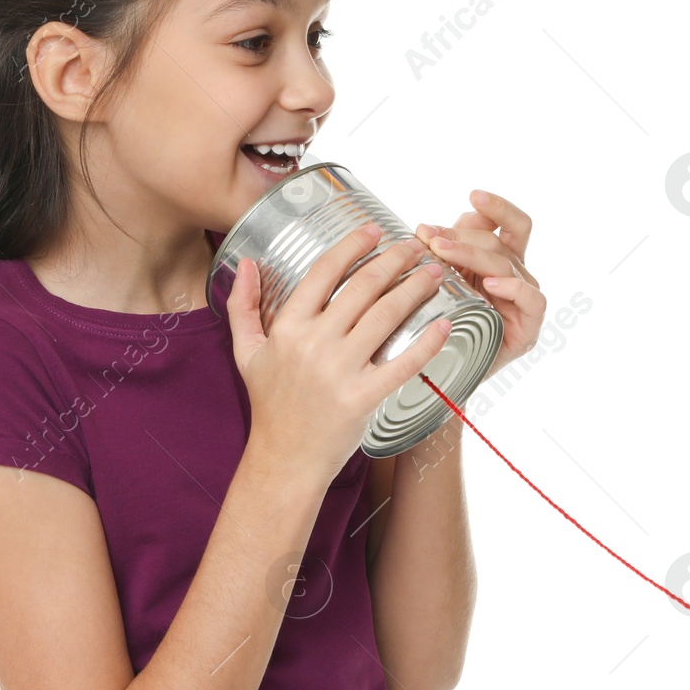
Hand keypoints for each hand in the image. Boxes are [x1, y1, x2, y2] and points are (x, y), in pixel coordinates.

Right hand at [225, 224, 452, 480]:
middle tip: (417, 246)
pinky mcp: (363, 398)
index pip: (324, 272)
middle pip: (363, 287)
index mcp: (288, 328)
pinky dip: (427, 343)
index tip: (375, 229)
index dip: (353, 246)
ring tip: (436, 274)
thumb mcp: (246, 352)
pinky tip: (446, 325)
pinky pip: (402, 363)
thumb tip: (248, 263)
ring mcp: (339, 371)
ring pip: (386, 316)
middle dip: (395, 260)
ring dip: (415, 289)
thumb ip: (243, 306)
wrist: (285, 459)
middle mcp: (314, 344)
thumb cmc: (270, 404)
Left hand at [414, 189, 546, 384]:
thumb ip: (441, 254)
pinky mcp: (528, 326)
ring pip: (507, 264)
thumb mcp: (436, 283)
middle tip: (430, 237)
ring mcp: (523, 300)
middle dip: (463, 235)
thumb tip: (426, 228)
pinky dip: (512, 287)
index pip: (507, 223)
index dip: (494, 208)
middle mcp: (514, 276)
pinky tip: (489, 284)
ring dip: (473, 254)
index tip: (473, 194)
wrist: (443, 377)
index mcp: (497, 260)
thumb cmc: (439, 326)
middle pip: (500, 241)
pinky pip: (531, 299)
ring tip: (442, 253)